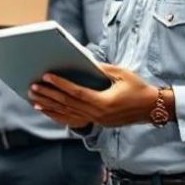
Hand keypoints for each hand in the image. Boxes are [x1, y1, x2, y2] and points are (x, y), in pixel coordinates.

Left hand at [29, 63, 165, 127]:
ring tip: (34, 99)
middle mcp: (98, 114)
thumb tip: (84, 62)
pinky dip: (58, 115)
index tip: (46, 76)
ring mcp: (97, 121)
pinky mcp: (97, 123)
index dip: (61, 85)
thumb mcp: (122, 74)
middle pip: (68, 104)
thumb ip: (102, 69)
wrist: (152, 108)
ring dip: (50, 106)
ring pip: (68, 114)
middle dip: (49, 95)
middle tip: (33, 86)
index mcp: (104, 103)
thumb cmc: (139, 88)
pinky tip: (47, 110)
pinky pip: (73, 120)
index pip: (77, 93)